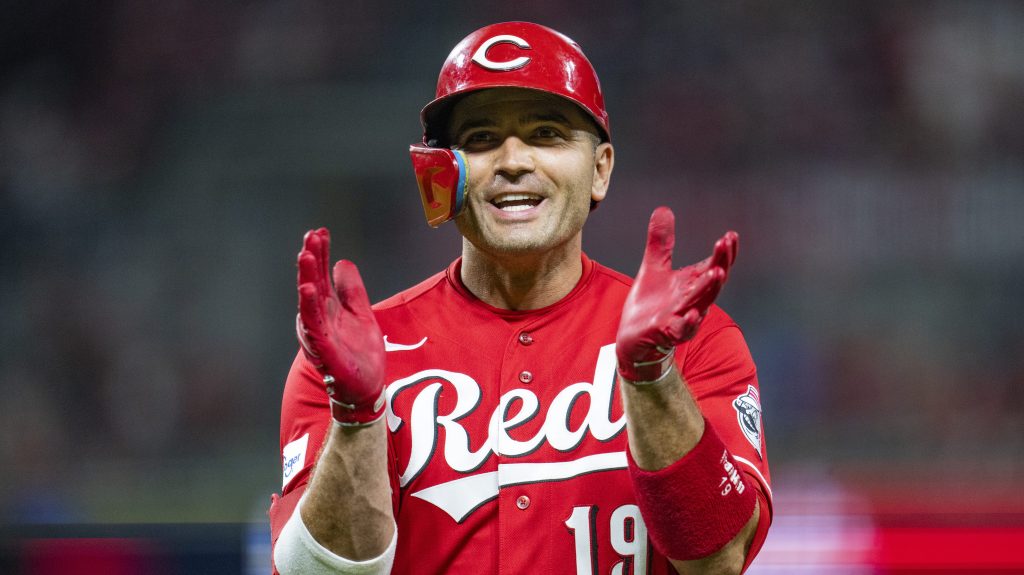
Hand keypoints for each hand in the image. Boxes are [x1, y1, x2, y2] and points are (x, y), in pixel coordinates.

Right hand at [296, 228, 385, 425]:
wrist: (366, 387)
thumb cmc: (360, 352)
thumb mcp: (361, 312)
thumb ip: (351, 289)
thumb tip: (342, 261)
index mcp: (327, 308)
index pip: (321, 275)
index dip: (321, 253)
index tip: (320, 231)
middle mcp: (319, 318)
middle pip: (312, 283)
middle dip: (311, 260)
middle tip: (310, 236)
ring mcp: (319, 333)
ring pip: (309, 301)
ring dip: (307, 277)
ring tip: (306, 255)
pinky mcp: (324, 350)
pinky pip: (314, 326)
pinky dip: (309, 307)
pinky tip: (307, 289)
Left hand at [616, 207, 737, 382]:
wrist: (634, 338)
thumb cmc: (651, 305)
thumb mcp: (653, 267)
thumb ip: (660, 242)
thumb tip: (664, 209)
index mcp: (692, 283)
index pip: (715, 265)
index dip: (724, 252)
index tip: (730, 235)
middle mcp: (693, 300)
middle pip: (713, 281)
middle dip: (721, 262)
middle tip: (725, 244)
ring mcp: (683, 317)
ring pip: (702, 302)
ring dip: (709, 288)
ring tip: (716, 272)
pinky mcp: (669, 332)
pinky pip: (683, 328)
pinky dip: (690, 321)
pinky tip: (694, 313)